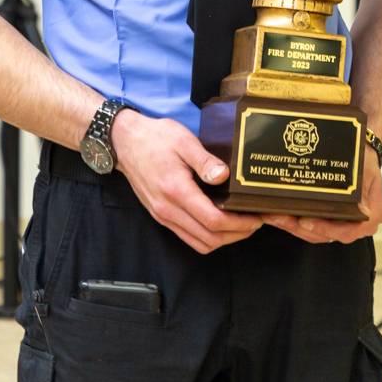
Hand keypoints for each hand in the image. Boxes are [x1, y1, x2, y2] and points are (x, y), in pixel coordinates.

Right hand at [111, 110, 262, 254]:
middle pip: (209, 239)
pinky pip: (188, 237)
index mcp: (176, 191)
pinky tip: (219, 223)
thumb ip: (205, 160)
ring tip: (241, 224)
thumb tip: (224, 176)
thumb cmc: (154, 138)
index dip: (240, 224)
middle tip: (255, 222)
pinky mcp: (161, 216)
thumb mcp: (183, 140)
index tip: (256, 217)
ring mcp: (163, 216)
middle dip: (237, 235)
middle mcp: (168, 210)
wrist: (124, 142)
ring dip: (223, 239)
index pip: (213, 221)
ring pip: (199, 243)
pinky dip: (207, 237)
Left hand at [261, 149, 381, 243]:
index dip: (325, 229)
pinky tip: (275, 213)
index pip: (347, 231)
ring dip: (290, 225)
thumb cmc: (365, 159)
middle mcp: (356, 225)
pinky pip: (309, 226)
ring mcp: (340, 224)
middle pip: (324, 234)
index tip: (305, 221)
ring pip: (313, 232)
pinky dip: (292, 220)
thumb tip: (362, 207)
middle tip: (278, 216)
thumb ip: (363, 184)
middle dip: (297, 227)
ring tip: (271, 214)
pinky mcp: (327, 220)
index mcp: (370, 216)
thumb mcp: (366, 167)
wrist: (361, 151)